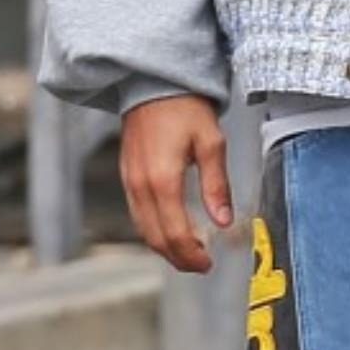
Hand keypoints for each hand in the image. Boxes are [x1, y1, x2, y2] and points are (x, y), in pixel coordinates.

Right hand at [120, 94, 233, 272]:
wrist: (152, 84)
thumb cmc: (185, 109)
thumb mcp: (211, 143)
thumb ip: (216, 185)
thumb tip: (223, 222)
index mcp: (162, 180)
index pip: (174, 233)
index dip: (191, 255)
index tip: (209, 264)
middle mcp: (140, 185)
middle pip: (155, 238)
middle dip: (178, 258)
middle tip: (201, 266)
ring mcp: (129, 182)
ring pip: (143, 229)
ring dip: (165, 247)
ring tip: (189, 253)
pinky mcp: (126, 176)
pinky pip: (137, 214)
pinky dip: (154, 230)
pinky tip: (171, 230)